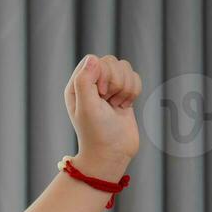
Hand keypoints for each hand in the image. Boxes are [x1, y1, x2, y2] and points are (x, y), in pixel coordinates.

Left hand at [63, 54, 140, 174]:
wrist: (112, 153)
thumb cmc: (96, 133)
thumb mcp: (87, 107)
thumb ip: (85, 81)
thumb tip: (93, 58)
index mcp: (76, 86)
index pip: (93, 60)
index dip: (102, 73)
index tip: (101, 94)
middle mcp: (91, 84)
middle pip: (111, 62)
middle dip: (115, 82)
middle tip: (108, 103)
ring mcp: (108, 88)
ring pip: (125, 68)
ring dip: (125, 88)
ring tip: (116, 106)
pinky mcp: (123, 93)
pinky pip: (135, 78)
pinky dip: (134, 92)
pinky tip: (124, 107)